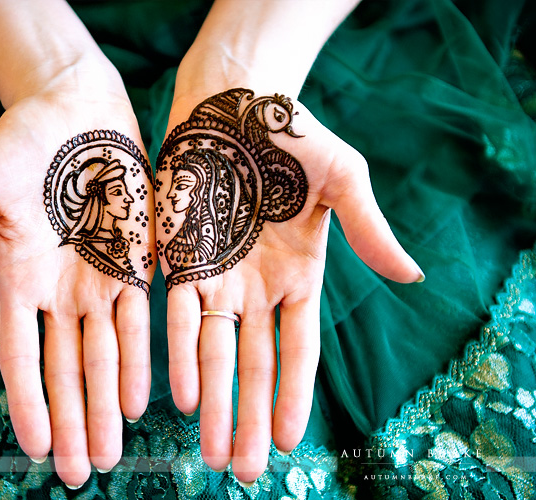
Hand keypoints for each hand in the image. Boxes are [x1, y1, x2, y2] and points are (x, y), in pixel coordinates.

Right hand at [0, 60, 155, 486]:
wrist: (75, 106)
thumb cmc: (18, 144)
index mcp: (20, 281)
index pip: (21, 356)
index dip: (28, 402)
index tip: (33, 448)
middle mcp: (62, 291)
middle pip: (69, 369)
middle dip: (74, 419)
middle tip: (82, 471)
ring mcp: (101, 279)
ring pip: (107, 354)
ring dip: (107, 403)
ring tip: (112, 449)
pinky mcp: (138, 260)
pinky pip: (143, 318)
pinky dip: (143, 358)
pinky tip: (143, 396)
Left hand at [157, 84, 421, 481]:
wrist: (233, 101)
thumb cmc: (293, 136)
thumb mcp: (343, 181)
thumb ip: (369, 230)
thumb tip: (413, 278)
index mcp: (298, 276)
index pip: (296, 349)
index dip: (293, 395)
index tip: (290, 441)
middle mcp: (254, 286)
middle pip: (251, 364)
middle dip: (248, 417)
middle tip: (241, 470)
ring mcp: (214, 275)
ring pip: (210, 351)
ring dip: (212, 401)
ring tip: (208, 450)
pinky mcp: (177, 257)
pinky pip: (174, 313)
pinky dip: (175, 353)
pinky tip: (178, 395)